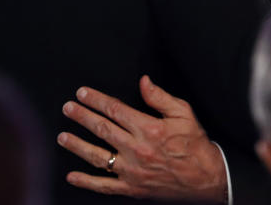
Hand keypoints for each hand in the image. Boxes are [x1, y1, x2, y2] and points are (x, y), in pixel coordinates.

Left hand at [58, 75, 227, 202]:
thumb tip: (143, 81)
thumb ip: (159, 97)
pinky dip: (87, 182)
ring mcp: (133, 171)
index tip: (82, 93)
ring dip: (77, 146)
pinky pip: (105, 186)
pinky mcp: (133, 189)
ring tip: (63, 136)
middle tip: (67, 108)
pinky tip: (72, 176)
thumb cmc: (195, 145)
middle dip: (82, 117)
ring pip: (98, 157)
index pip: (115, 110)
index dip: (96, 100)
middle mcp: (137, 150)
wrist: (207, 179)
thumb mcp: (183, 113)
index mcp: (149, 129)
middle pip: (102, 129)